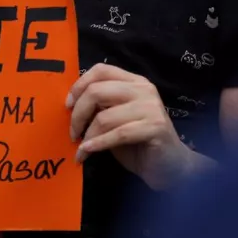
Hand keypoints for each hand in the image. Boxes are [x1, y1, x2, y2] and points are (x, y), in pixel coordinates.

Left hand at [67, 63, 200, 190]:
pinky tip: (87, 152)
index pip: (100, 70)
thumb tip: (70, 105)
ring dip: (87, 136)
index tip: (67, 106)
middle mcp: (143, 90)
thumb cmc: (138, 143)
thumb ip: (99, 107)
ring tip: (81, 149)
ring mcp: (151, 107)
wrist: (169, 167)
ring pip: (104, 116)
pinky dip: (98, 144)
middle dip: (77, 114)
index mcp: (133, 82)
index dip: (78, 86)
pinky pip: (117, 134)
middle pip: (97, 91)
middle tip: (72, 133)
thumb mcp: (115, 120)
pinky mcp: (155, 127)